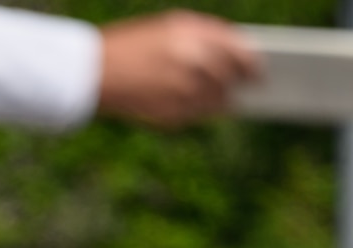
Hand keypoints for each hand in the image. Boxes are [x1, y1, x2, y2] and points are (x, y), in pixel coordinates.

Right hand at [97, 11, 261, 125]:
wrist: (92, 72)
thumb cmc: (132, 45)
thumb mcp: (168, 27)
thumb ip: (204, 37)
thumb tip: (238, 53)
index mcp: (192, 35)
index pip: (240, 50)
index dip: (253, 62)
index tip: (260, 68)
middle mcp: (192, 62)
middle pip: (232, 78)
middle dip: (241, 81)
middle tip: (251, 84)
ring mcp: (182, 91)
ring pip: (220, 100)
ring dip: (223, 98)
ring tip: (227, 96)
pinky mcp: (172, 115)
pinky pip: (200, 115)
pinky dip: (204, 110)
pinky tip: (201, 104)